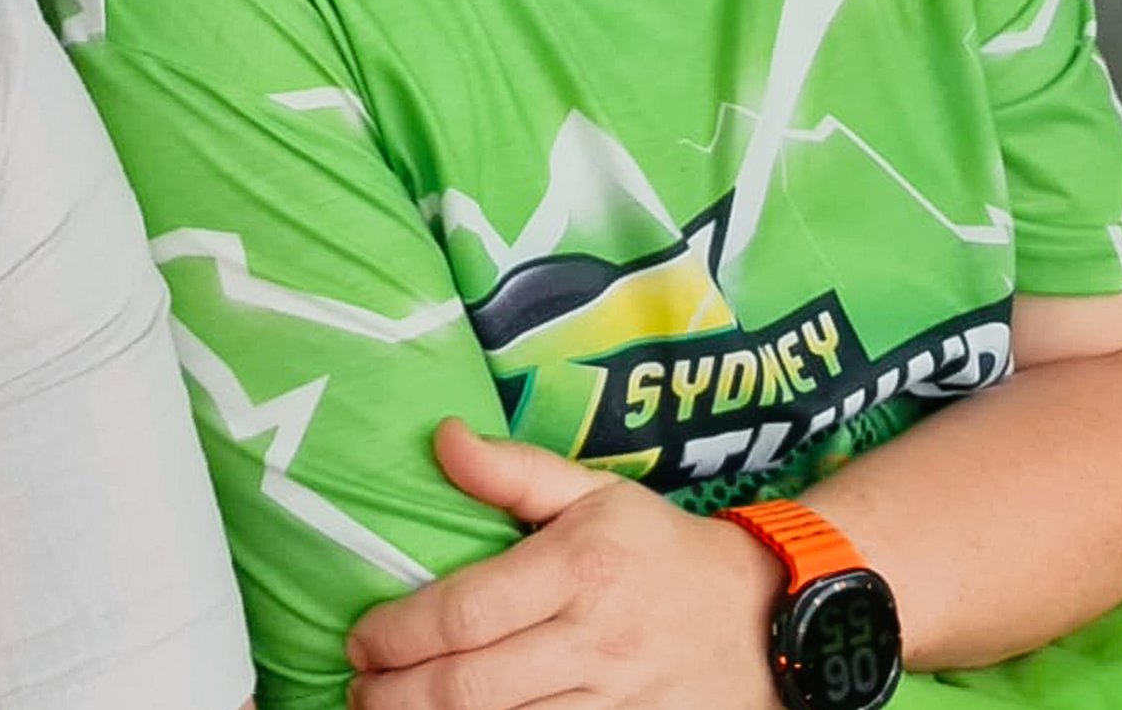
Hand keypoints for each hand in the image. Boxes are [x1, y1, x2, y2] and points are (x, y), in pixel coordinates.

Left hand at [346, 420, 783, 709]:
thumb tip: (443, 437)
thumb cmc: (662, 550)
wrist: (764, 619)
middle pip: (470, 685)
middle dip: (396, 693)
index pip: (466, 611)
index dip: (399, 632)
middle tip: (358, 686)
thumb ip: (515, 471)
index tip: (360, 637)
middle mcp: (593, 641)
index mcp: (579, 568)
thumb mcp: (596, 493)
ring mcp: (612, 701)